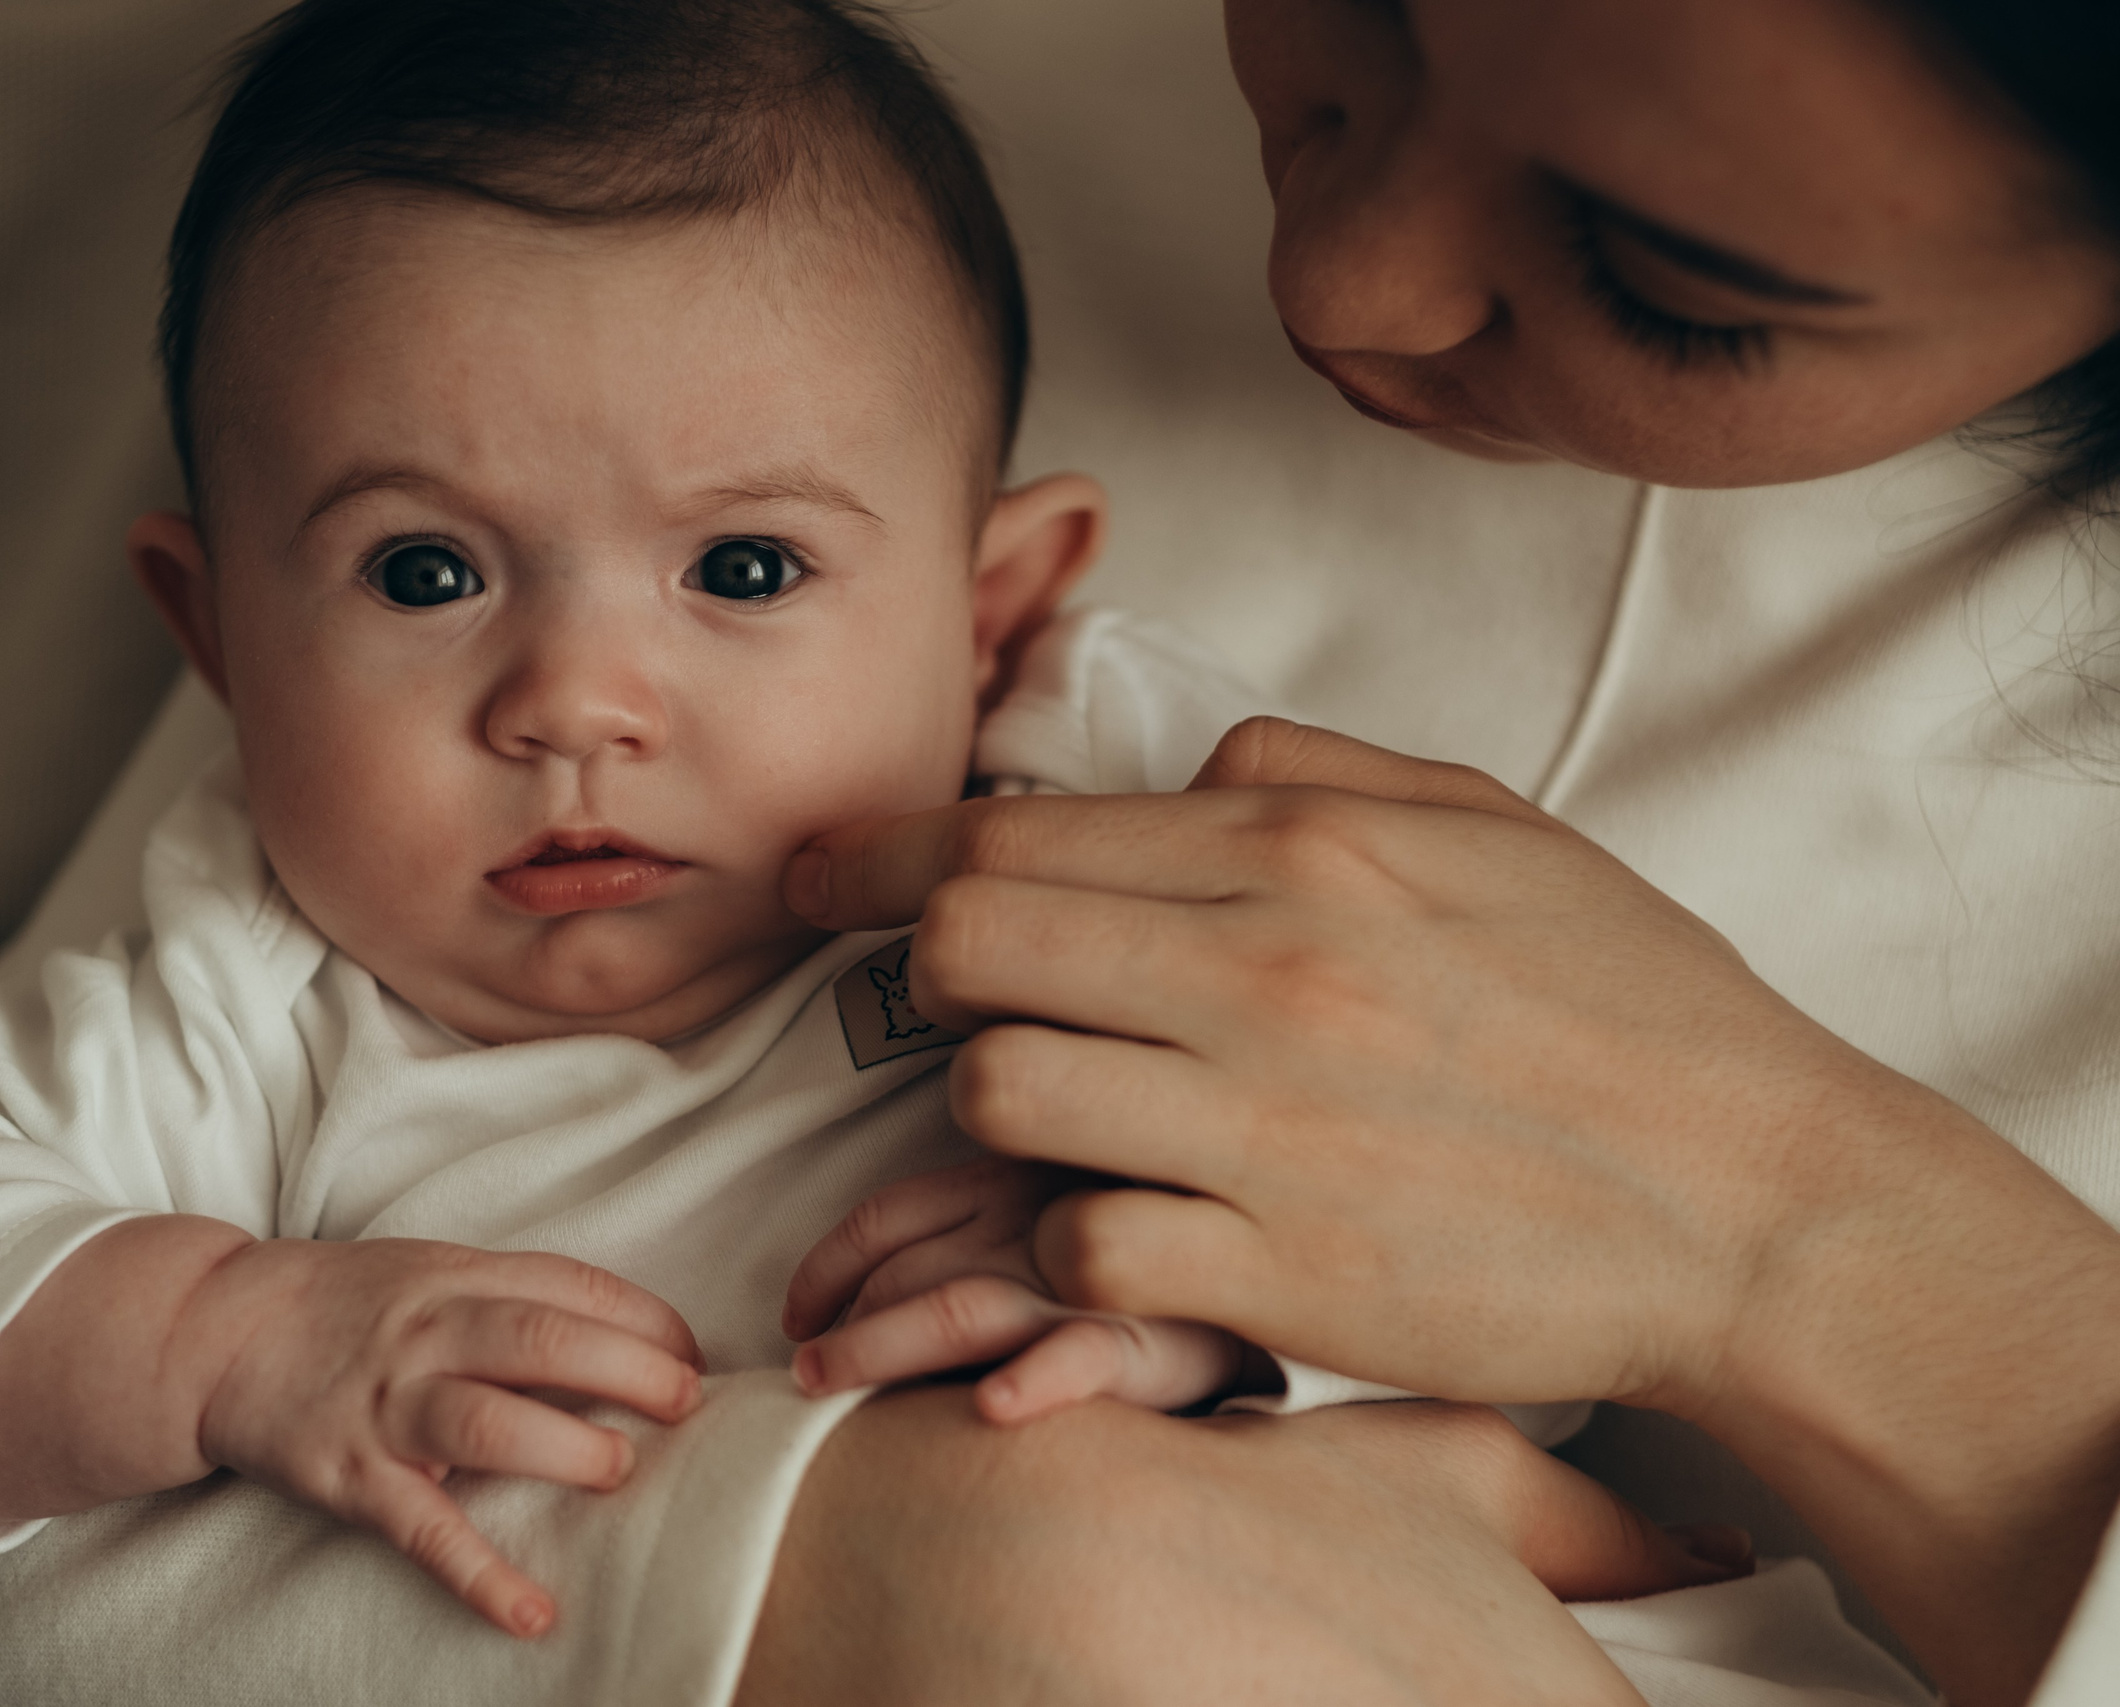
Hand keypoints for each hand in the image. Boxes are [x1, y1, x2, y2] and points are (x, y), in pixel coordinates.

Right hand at [191, 1237, 704, 1636]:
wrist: (216, 1330)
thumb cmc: (345, 1305)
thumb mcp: (430, 1273)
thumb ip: (512, 1299)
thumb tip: (624, 1340)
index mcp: (458, 1277)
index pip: (570, 1286)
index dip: (644, 1319)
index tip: (695, 1356)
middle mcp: (427, 1333)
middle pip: (542, 1340)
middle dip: (629, 1370)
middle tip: (688, 1404)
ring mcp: (388, 1404)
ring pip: (488, 1420)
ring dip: (566, 1449)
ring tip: (621, 1472)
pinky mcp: (352, 1475)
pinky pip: (424, 1530)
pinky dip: (480, 1576)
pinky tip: (533, 1613)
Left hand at [781, 716, 2119, 1706]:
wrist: (1753, 1199)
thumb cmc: (1626, 1005)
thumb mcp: (1488, 825)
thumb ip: (1312, 766)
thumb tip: (1181, 769)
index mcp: (1303, 852)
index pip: (1014, 834)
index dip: (882, 854)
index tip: (822, 875)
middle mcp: (1261, 978)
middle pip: (971, 950)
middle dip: (924, 967)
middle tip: (950, 991)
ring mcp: (1258, 1133)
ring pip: (1000, 1096)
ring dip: (1006, 1100)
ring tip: (1079, 1106)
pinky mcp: (1275, 1278)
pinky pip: (1078, 1248)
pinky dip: (1078, 1235)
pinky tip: (1144, 1217)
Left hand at [784, 1159, 1246, 1421]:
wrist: (1278, 1267)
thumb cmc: (1144, 1249)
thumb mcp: (1050, 1207)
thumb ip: (973, 1224)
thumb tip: (863, 1302)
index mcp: (1010, 1183)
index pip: (890, 1215)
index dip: (826, 1266)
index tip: (792, 1317)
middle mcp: (1038, 1223)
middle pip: (908, 1267)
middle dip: (841, 1323)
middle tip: (798, 1377)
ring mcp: (1087, 1282)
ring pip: (961, 1307)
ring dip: (883, 1347)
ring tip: (824, 1380)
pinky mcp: (1150, 1339)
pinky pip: (1085, 1354)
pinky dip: (1038, 1379)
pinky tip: (995, 1407)